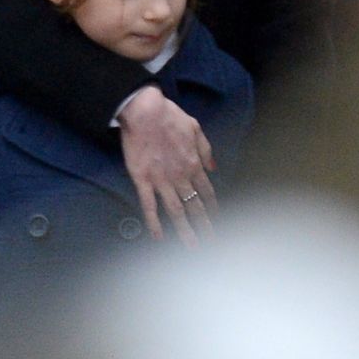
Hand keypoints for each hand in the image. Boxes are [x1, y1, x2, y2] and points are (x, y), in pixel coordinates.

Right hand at [118, 86, 216, 247]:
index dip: (212, 207)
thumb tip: (213, 168)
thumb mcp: (195, 128)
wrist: (145, 111)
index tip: (216, 218)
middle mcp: (180, 177)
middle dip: (204, 226)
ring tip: (192, 247)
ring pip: (176, 211)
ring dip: (185, 230)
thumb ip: (206, 150)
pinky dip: (154, 222)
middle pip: (194, 206)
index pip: (206, 192)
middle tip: (212, 243)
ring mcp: (161, 180)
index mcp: (193, 164)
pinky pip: (149, 205)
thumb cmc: (169, 115)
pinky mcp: (142, 179)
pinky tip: (157, 237)